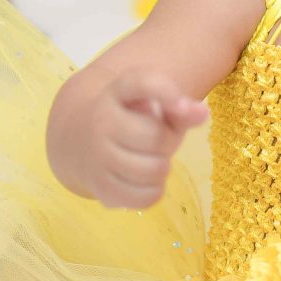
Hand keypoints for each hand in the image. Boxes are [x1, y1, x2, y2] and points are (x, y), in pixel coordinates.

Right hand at [85, 70, 209, 209]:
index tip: (190, 106)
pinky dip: (153, 191)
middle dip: (169, 141)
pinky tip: (143, 179)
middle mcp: (101, 121)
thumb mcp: (152, 103)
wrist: (78, 138)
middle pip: (157, 138)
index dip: (167, 93)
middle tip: (160, 140)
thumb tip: (202, 113)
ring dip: (162, 168)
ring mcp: (97, 157)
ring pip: (154, 171)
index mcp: (118, 92)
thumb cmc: (129, 118)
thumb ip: (179, 106)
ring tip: (150, 158)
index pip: (142, 83)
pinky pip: (146, 198)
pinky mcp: (99, 188)